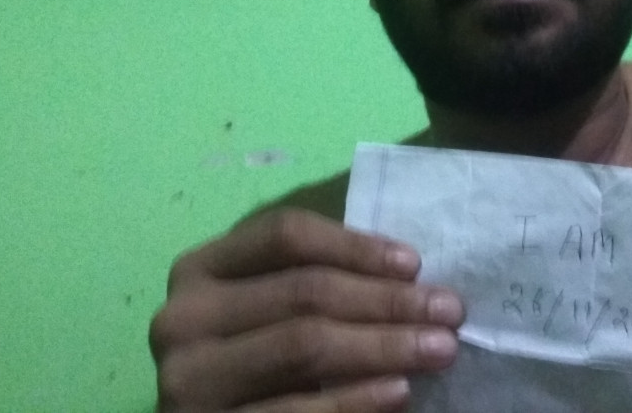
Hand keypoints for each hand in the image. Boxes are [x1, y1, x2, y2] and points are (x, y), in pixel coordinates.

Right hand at [149, 207, 464, 410]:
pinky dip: (356, 400)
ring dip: (385, 345)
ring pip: (304, 346)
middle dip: (387, 299)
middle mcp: (182, 319)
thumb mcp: (267, 309)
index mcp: (199, 270)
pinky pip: (296, 411)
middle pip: (304, 291)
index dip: (356, 245)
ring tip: (440, 348)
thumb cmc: (252, 361)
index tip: (415, 263)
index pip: (284, 236)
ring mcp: (187, 382)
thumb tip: (410, 273)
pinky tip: (399, 391)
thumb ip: (314, 281)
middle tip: (450, 310)